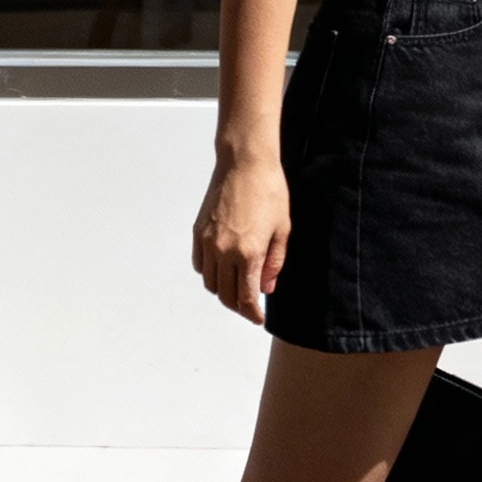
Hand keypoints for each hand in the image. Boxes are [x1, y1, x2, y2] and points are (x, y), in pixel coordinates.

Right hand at [192, 153, 290, 324]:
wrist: (245, 163)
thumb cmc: (269, 191)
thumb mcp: (283, 229)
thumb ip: (275, 263)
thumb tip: (266, 287)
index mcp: (248, 253)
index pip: (245, 297)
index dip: (252, 313)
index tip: (257, 318)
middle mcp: (224, 251)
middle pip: (225, 295)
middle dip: (238, 306)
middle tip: (249, 306)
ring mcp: (207, 242)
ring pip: (210, 283)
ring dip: (223, 291)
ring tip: (237, 287)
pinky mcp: (198, 232)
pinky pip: (200, 264)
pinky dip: (209, 273)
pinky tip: (222, 269)